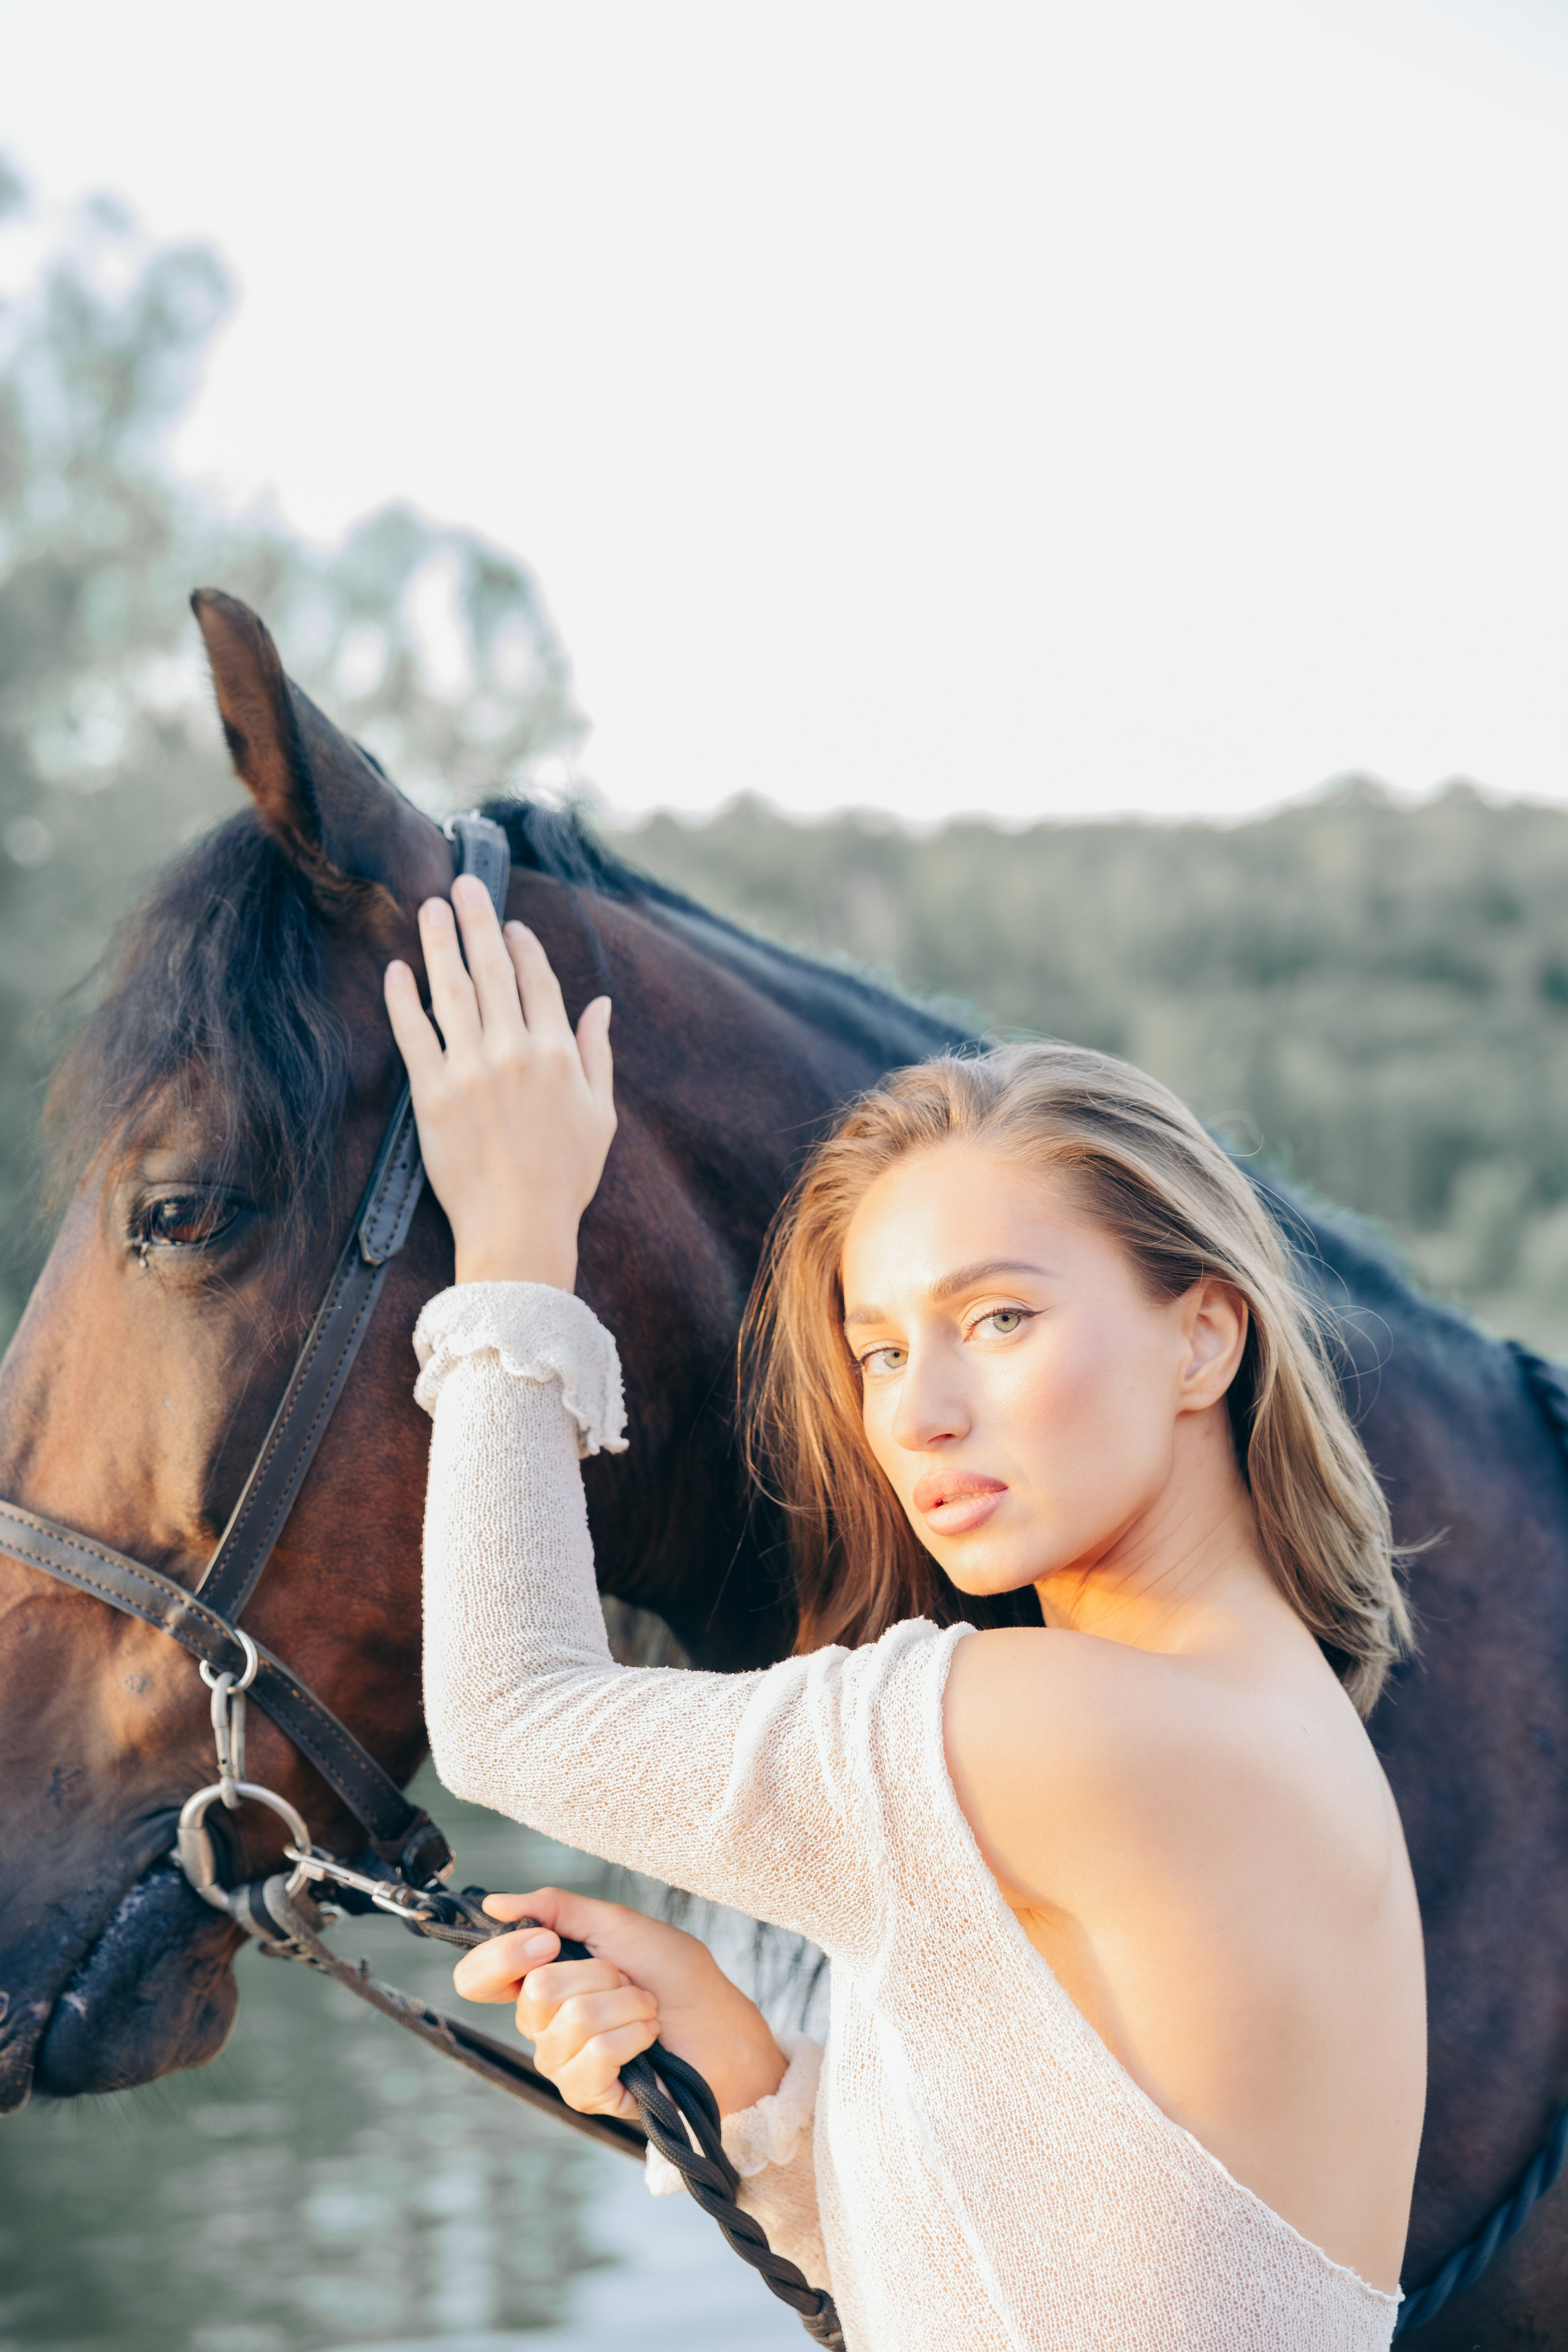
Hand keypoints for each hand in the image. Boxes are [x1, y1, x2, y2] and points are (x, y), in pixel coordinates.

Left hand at [384, 876, 614, 1287]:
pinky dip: (403, 998)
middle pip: (493, 970)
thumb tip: (601, 1005)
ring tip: (430, 908)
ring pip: (452, 989)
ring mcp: (471, 1069)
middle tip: (463, 883)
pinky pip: (413, 1033)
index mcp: (558, 1054)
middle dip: (479, 920)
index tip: (510, 923)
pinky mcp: (433, 1093)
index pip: (538, 982)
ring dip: (439, 942)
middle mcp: (515, 1051)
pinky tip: (397, 970)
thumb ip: (598, 1054)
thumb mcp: (599, 1115)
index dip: (523, 947)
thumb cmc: (565, 1178)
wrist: (519, 1230)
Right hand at [452, 1886, 787, 2123]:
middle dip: (599, 1975)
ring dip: (625, 2005)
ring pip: (570, 2021)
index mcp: (542, 1978)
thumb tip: (494, 1903)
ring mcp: (561, 2062)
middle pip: (535, 1994)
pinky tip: (648, 2042)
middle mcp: (541, 2024)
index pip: (478, 1977)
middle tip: (629, 1981)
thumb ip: (555, 1908)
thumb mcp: (617, 1925)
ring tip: (646, 2011)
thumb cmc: (676, 1974)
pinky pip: (592, 2058)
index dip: (502, 1957)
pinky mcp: (586, 2094)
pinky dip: (632, 2037)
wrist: (722, 2024)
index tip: (547, 1942)